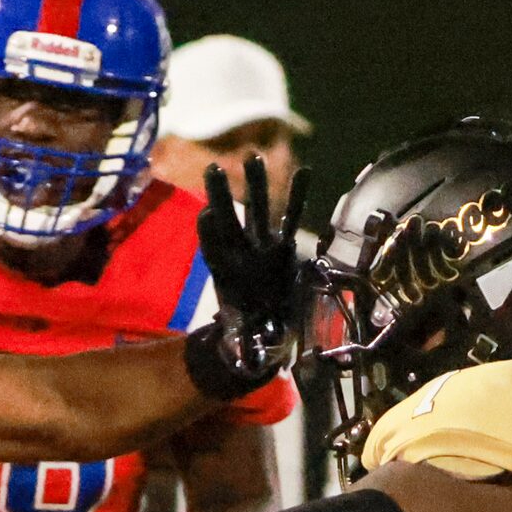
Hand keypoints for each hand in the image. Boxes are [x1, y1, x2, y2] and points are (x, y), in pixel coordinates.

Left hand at [188, 154, 307, 395]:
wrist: (264, 337)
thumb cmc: (249, 338)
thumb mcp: (242, 340)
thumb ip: (242, 340)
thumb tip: (244, 354)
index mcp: (226, 275)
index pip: (213, 248)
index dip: (209, 233)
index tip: (206, 215)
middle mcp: (242, 256)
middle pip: (230, 220)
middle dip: (222, 195)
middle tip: (213, 169)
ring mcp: (262, 249)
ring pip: (258, 211)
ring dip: (256, 185)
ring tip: (253, 156)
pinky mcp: (283, 250)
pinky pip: (291, 218)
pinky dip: (297, 197)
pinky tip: (305, 171)